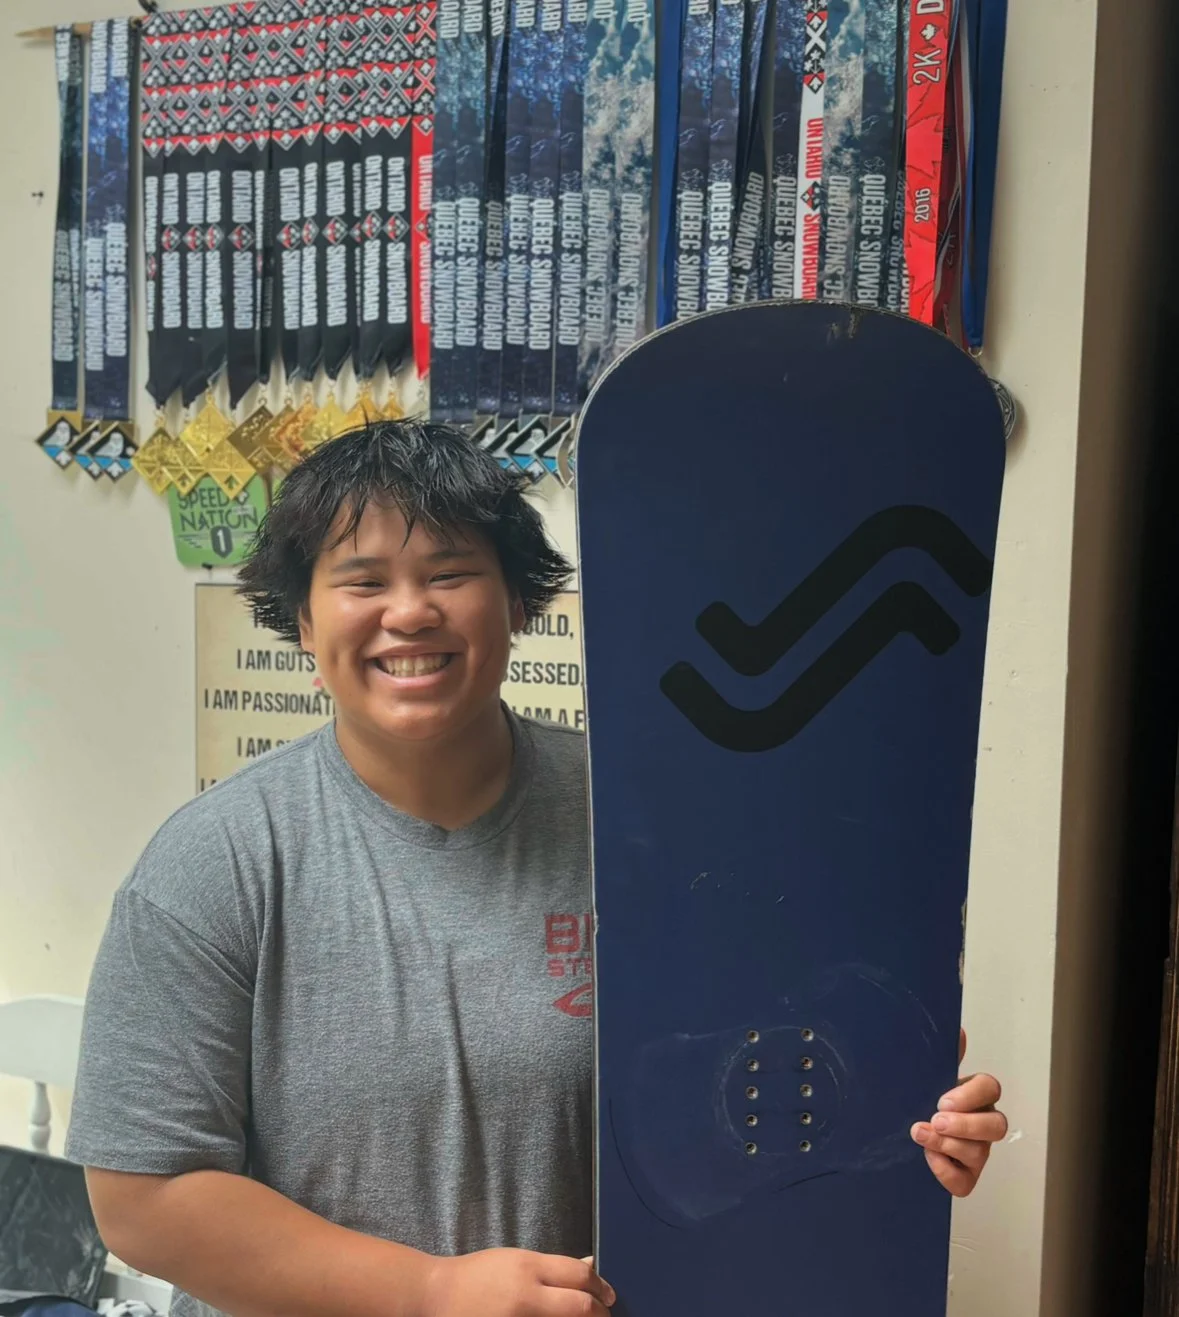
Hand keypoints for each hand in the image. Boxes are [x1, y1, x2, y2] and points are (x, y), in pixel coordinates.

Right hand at [424, 1248, 615, 1315]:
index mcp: (529, 1268)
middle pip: (580, 1307)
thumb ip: (552, 1267)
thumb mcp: (516, 1260)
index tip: (609, 1294)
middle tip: (605, 1314)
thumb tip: (589, 1264)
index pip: (579, 1275)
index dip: (601, 1286)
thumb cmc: (478, 1275)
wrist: (437, 1296)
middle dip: (600, 1312)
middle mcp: (527, 1296)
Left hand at [910, 1028, 1006, 1196]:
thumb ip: (944, 1056)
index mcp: (977, 1095)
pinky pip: (964, 1183)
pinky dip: (946, 1172)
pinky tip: (928, 1158)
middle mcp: (983, 1124)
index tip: (942, 1099)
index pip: (990, 1088)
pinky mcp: (965, 1177)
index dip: (970, 1095)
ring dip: (948, 1144)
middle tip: (936, 1119)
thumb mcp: (930, 1076)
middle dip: (966, 1125)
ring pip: (979, 1153)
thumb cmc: (922, 1099)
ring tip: (920, 1134)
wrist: (901, 1131)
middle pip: (996, 1125)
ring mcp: (977, 1153)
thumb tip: (957, 1031)